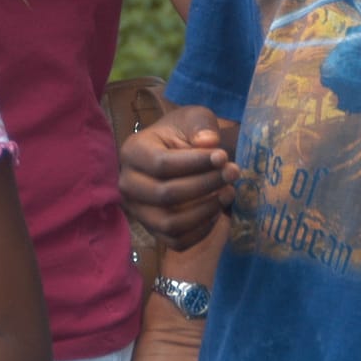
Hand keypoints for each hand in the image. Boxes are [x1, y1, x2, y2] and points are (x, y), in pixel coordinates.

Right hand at [119, 105, 236, 249]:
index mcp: (132, 151)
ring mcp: (138, 211)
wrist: (176, 153)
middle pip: (164, 195)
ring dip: (205, 211)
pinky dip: (201, 232)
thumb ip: (201, 125)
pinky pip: (176, 242)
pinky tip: (217, 212)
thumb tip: (209, 142)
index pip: (161, 164)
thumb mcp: (194, 118)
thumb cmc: (184, 134)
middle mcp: (128, 184)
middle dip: (204, 185)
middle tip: (232, 173)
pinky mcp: (152, 230)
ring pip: (169, 223)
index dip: (196, 163)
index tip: (224, 157)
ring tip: (228, 193)